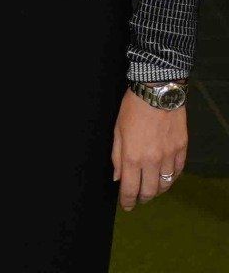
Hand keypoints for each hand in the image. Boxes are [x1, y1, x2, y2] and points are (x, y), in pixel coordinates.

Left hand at [113, 89, 186, 208]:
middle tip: (138, 199)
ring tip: (151, 190)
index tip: (126, 206)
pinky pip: (177, 172)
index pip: (130, 188)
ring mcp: (169, 156)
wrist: (157, 94)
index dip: (127, 200)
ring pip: (166, 184)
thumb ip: (117, 157)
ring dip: (157, 191)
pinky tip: (165, 178)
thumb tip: (118, 178)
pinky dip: (171, 179)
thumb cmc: (132, 109)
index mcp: (132, 157)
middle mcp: (152, 161)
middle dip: (142, 198)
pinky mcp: (182, 150)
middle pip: (150, 191)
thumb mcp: (117, 131)